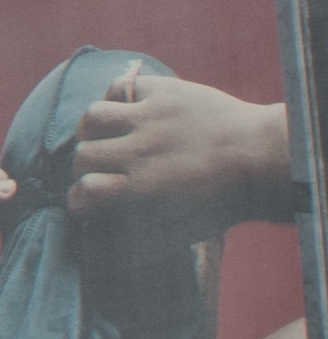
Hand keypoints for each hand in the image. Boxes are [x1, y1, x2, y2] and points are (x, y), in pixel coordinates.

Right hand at [69, 70, 293, 233]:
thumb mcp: (182, 231)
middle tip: (99, 170)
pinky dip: (116, 99)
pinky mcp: (162, 91)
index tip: (84, 201)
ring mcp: (150, 117)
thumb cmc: (222, 201)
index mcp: (143, 189)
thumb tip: (105, 251)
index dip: (78, 200)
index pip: (84, 191)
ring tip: (104, 137)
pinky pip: (119, 87)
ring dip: (93, 131)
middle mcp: (140, 151)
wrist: (260, 158)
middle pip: (83, 154)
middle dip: (85, 167)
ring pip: (93, 117)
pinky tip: (126, 112)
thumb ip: (141, 240)